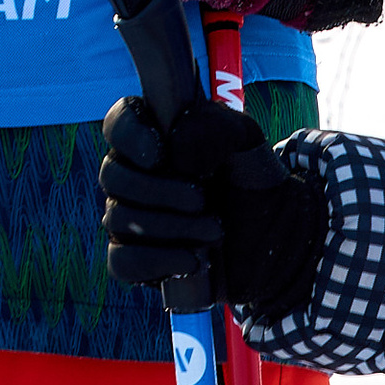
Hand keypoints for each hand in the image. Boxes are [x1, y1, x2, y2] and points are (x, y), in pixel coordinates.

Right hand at [101, 90, 329, 315]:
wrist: (272, 237)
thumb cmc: (252, 181)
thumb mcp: (246, 143)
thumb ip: (215, 127)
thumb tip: (176, 149)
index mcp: (153, 136)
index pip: (119, 123)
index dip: (128, 135)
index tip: (158, 155)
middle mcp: (132, 175)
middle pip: (112, 176)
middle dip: (159, 191)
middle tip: (202, 201)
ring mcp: (128, 219)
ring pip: (118, 219)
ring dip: (171, 227)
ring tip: (214, 232)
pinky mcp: (136, 259)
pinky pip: (122, 261)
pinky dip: (157, 261)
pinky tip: (192, 261)